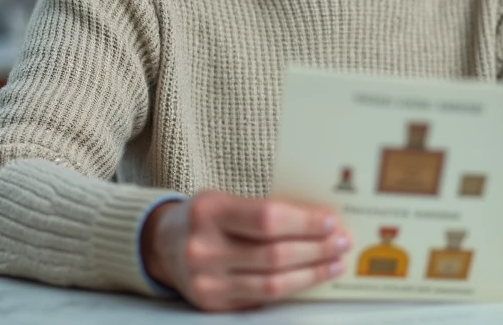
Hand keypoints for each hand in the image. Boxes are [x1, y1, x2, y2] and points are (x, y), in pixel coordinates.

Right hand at [140, 191, 349, 310]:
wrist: (161, 245)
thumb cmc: (204, 217)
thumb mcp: (224, 200)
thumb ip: (262, 209)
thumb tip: (317, 220)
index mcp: (209, 211)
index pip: (267, 219)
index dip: (304, 223)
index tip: (330, 221)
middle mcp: (204, 248)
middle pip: (274, 254)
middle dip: (315, 249)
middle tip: (341, 242)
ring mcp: (206, 281)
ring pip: (272, 283)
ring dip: (310, 273)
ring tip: (334, 262)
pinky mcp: (212, 303)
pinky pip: (261, 298)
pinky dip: (291, 288)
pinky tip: (309, 278)